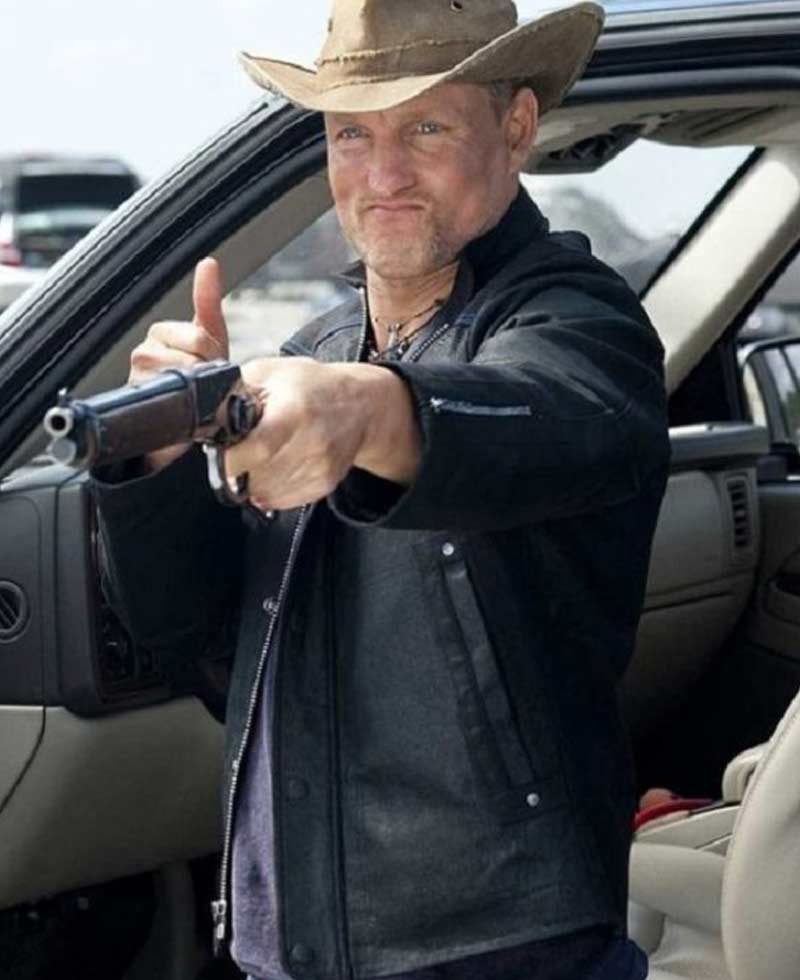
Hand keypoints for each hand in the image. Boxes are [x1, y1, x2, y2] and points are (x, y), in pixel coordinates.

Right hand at [129, 257, 228, 470]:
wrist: (184, 421)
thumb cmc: (198, 378)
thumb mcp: (211, 337)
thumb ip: (208, 302)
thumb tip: (208, 262)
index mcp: (161, 332)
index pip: (200, 338)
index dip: (215, 356)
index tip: (212, 366)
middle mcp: (144, 351)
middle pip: (194, 358)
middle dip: (209, 374)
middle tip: (206, 384)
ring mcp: (138, 377)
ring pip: (185, 379)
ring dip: (201, 392)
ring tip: (196, 396)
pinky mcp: (139, 403)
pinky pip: (172, 400)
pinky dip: (187, 407)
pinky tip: (186, 410)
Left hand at [224, 358, 420, 510]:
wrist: (359, 405)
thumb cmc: (311, 385)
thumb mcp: (269, 372)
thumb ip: (235, 393)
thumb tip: (204, 417)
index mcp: (295, 411)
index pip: (256, 450)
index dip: (230, 458)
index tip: (222, 451)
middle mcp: (312, 443)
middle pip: (256, 477)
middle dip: (238, 467)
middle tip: (242, 447)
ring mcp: (320, 468)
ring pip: (265, 493)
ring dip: (253, 478)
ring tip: (262, 453)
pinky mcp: (324, 485)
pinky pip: (280, 501)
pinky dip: (269, 488)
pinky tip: (275, 466)